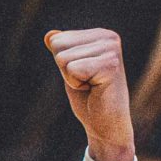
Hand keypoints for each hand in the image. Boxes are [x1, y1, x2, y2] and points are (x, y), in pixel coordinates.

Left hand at [48, 26, 133, 160]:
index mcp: (100, 35)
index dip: (63, 64)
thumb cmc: (88, 98)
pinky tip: (95, 90)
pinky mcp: (110, 65)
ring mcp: (111, 49)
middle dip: (65, 71)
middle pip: (58, 46)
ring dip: (71, 79)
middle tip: (87, 83)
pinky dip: (76, 84)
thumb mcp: (69, 70)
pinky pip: (71, 69)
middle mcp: (109, 37)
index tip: (83, 76)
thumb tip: (49, 35)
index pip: (57, 40)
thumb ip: (62, 50)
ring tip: (91, 86)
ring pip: (63, 58)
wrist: (106, 126)